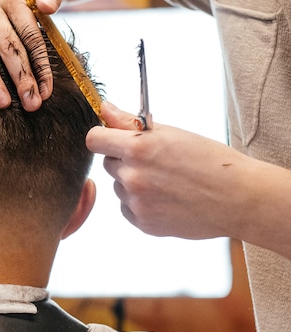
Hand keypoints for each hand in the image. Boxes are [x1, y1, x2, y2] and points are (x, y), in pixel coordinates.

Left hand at [86, 101, 250, 240]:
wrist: (238, 198)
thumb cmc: (209, 160)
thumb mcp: (170, 133)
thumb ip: (129, 122)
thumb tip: (103, 108)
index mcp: (138, 148)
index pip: (94, 140)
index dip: (103, 137)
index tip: (112, 139)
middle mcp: (132, 176)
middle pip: (107, 163)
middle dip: (123, 160)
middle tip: (154, 161)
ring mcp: (137, 202)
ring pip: (118, 186)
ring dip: (133, 183)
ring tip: (166, 182)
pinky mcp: (143, 223)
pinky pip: (127, 208)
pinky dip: (140, 204)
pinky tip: (166, 199)